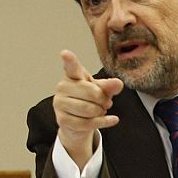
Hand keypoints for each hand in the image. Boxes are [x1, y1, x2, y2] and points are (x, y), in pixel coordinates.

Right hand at [52, 50, 122, 168]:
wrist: (76, 124)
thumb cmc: (88, 101)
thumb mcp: (100, 91)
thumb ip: (109, 86)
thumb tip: (118, 83)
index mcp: (71, 75)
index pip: (71, 67)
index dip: (69, 60)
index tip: (65, 53)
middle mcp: (62, 87)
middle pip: (91, 93)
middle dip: (103, 100)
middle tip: (106, 103)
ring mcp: (60, 103)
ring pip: (89, 109)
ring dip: (101, 112)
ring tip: (101, 111)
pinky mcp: (62, 119)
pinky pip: (87, 123)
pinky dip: (103, 122)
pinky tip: (112, 119)